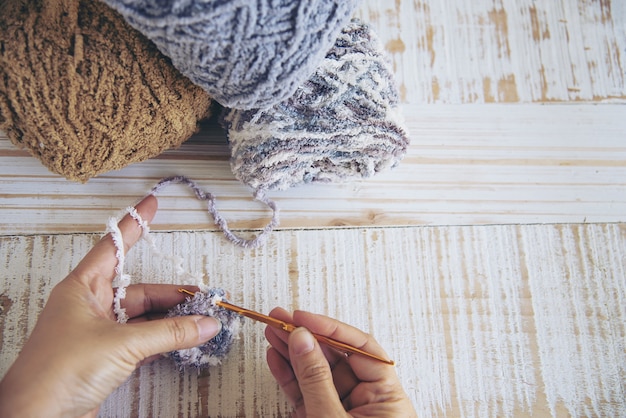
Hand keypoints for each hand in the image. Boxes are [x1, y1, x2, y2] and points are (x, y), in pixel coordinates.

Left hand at [0, 195, 220, 417]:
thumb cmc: (60, 371)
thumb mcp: (121, 344)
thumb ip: (169, 333)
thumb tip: (205, 324)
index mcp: (83, 288)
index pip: (113, 245)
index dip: (134, 223)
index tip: (151, 203)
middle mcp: (90, 306)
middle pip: (139, 289)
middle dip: (172, 292)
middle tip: (203, 295)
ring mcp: (98, 332)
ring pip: (143, 316)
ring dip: (171, 319)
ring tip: (201, 319)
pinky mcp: (104, 357)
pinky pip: (141, 339)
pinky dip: (163, 339)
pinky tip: (185, 339)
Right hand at [265, 308, 416, 416]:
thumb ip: (317, 381)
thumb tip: (303, 340)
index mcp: (387, 398)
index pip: (361, 349)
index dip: (331, 329)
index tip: (303, 317)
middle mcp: (367, 401)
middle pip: (335, 357)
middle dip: (305, 336)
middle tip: (281, 318)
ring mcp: (342, 411)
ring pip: (316, 373)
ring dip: (292, 352)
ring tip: (272, 331)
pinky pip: (305, 393)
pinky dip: (289, 375)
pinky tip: (276, 357)